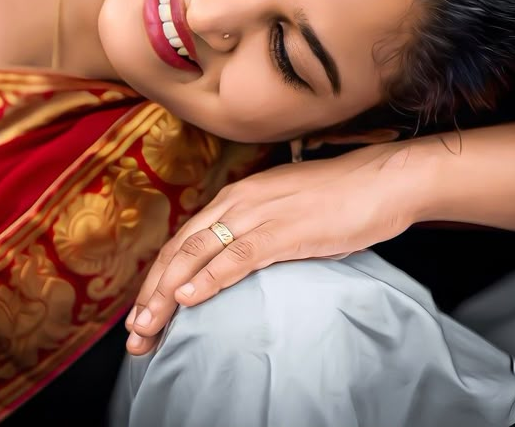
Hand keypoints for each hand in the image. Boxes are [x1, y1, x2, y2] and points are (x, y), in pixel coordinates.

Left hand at [126, 141, 422, 353]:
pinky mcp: (282, 230)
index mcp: (236, 197)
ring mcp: (258, 214)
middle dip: (152, 292)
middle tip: (135, 332)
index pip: (184, 240)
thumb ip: (257, 233)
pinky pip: (236, 257)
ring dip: (167, 292)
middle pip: (180, 249)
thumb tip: (237, 264)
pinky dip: (208, 278)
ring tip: (148, 326)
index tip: (142, 313)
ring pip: (197, 254)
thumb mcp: (284, 213)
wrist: (380, 180)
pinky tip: (188, 299)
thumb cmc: (338, 200)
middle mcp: (237, 201)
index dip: (158, 277)